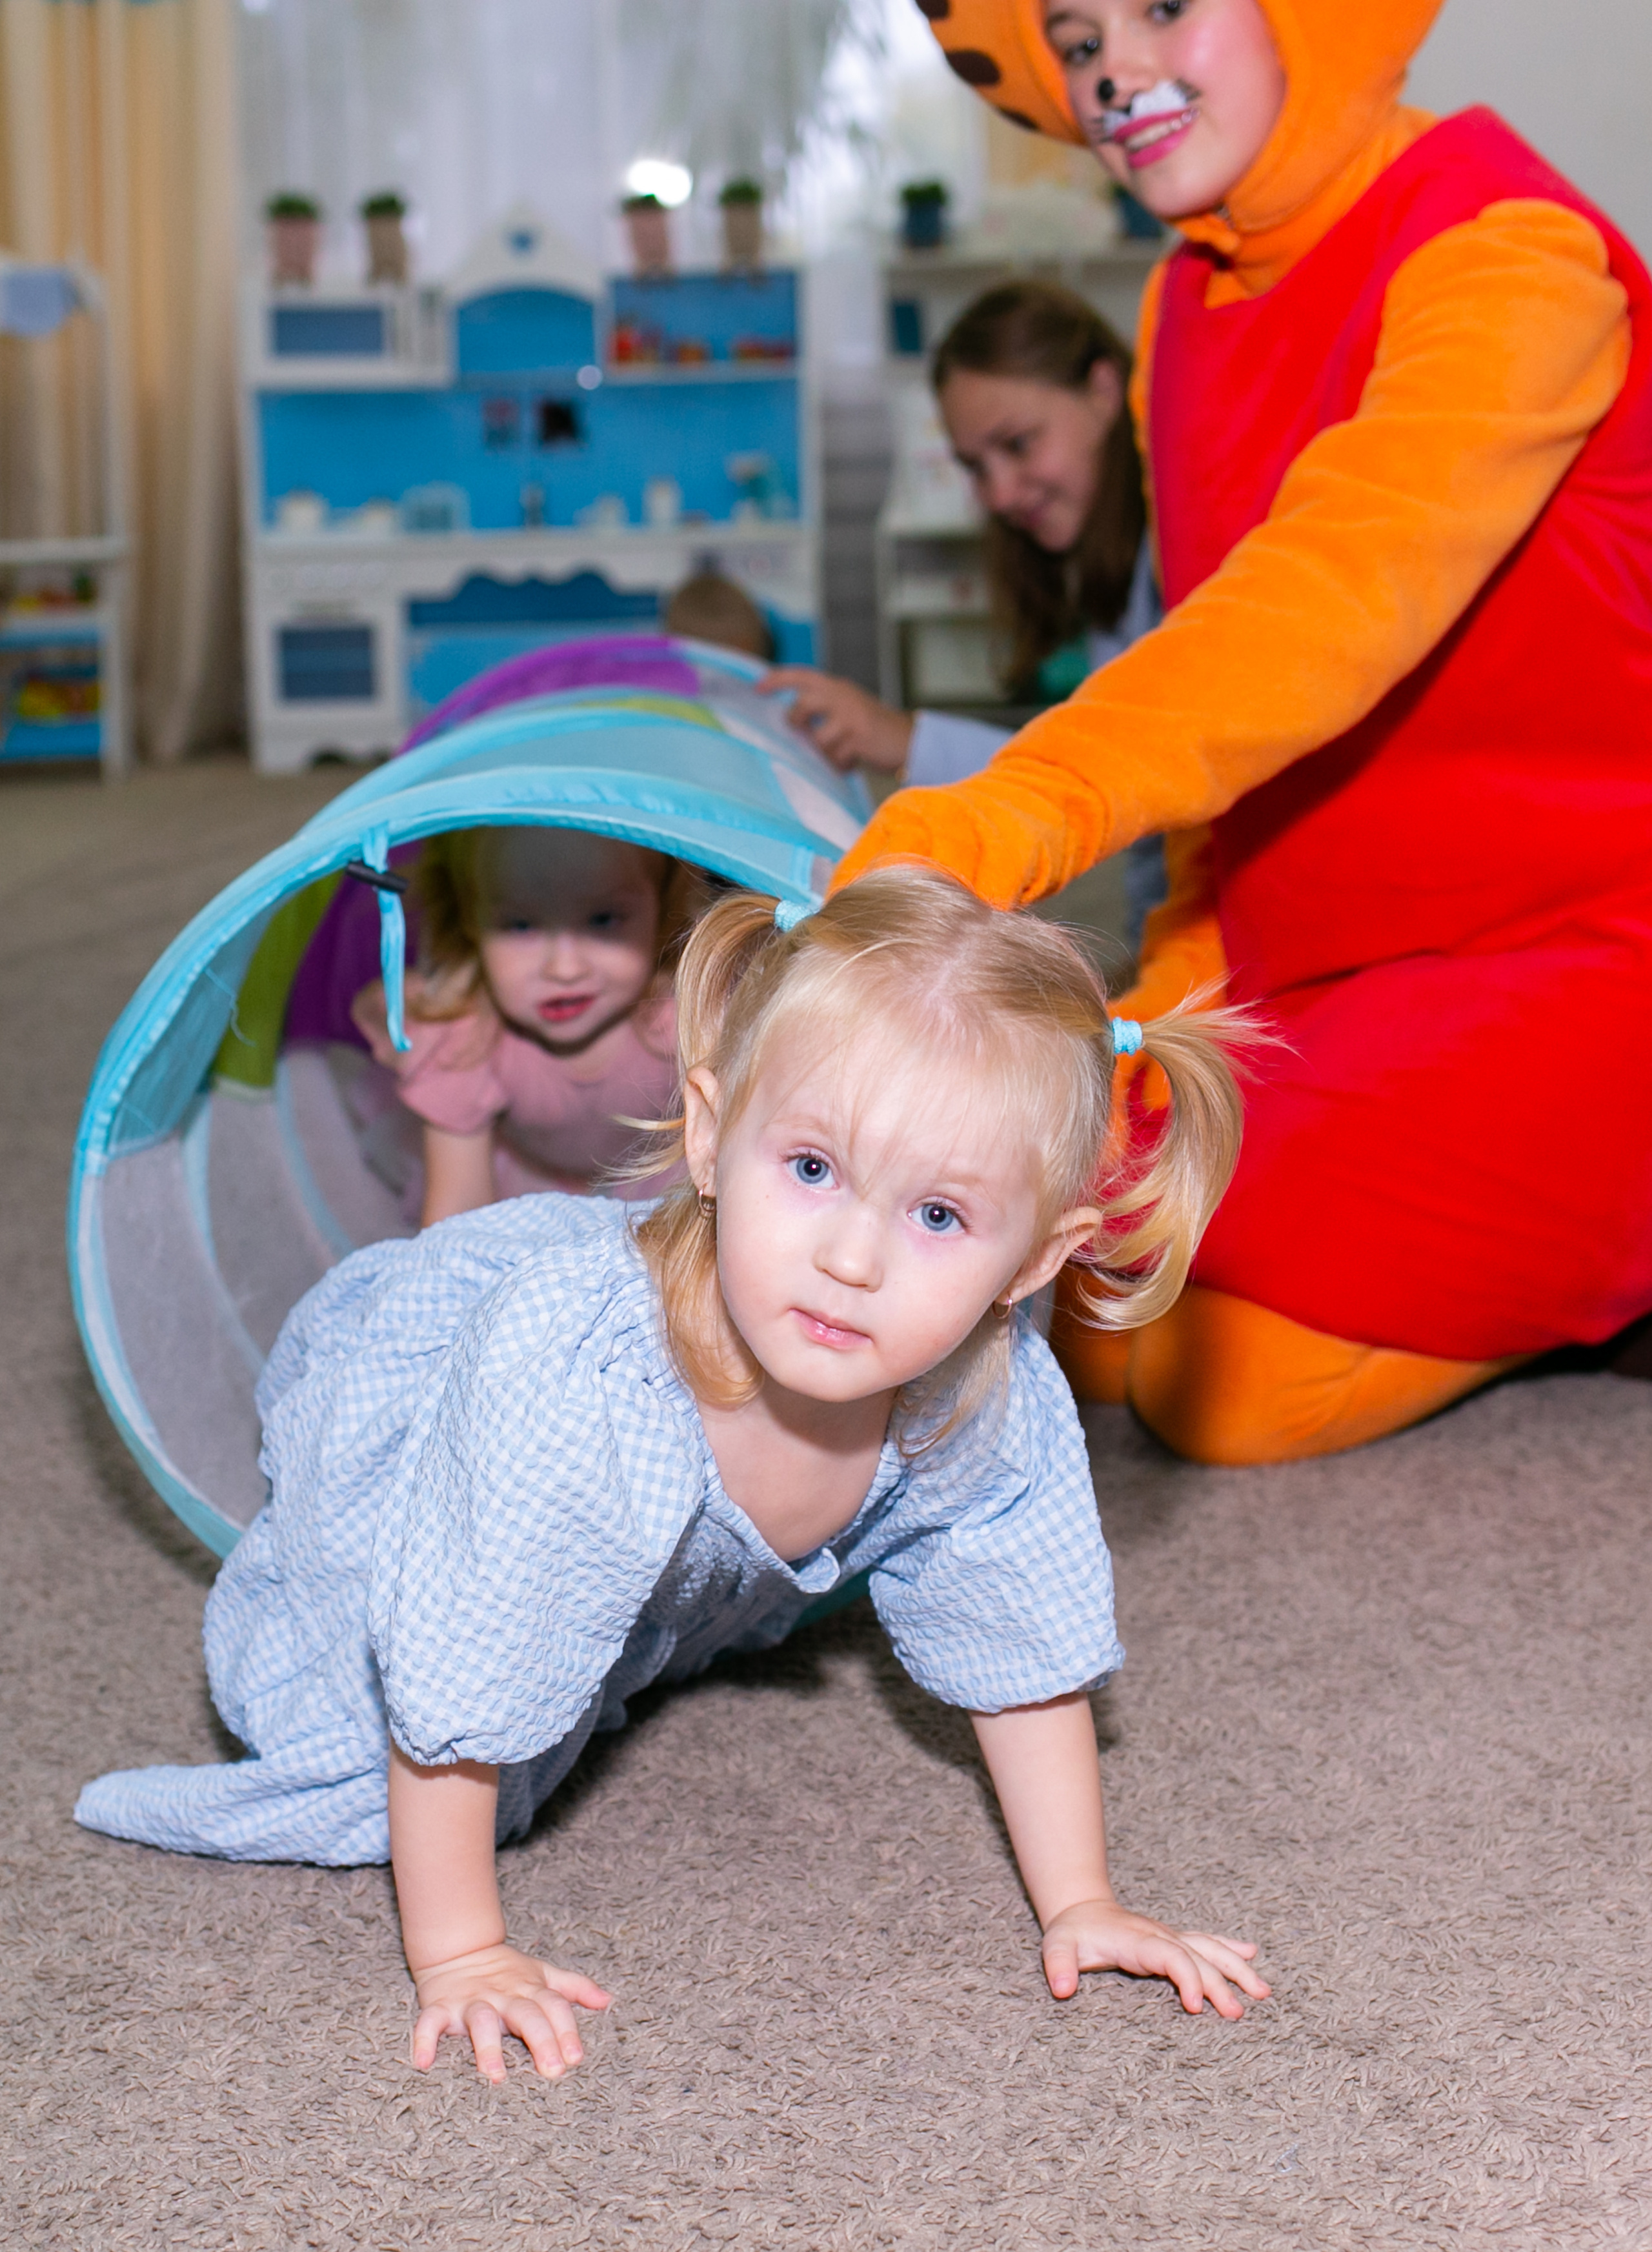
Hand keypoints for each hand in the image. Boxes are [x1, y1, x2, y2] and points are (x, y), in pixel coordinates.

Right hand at [410, 1941, 611, 2082]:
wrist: (459, 1950)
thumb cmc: (508, 1974)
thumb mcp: (543, 1975)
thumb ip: (574, 1989)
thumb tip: (608, 2000)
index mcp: (530, 1989)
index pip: (554, 2007)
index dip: (566, 2030)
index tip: (576, 2057)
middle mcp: (504, 1995)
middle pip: (526, 2015)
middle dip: (541, 2040)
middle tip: (554, 2071)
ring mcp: (471, 2001)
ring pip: (481, 2021)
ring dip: (488, 2047)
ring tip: (496, 2075)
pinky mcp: (440, 2007)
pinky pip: (430, 2023)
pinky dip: (425, 2040)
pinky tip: (424, 2063)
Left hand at [761, 667, 914, 772]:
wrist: (909, 740)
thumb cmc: (872, 729)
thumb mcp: (847, 708)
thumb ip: (822, 710)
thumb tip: (790, 723)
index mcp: (837, 686)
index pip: (801, 676)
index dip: (777, 680)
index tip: (757, 688)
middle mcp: (842, 695)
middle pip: (801, 705)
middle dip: (798, 723)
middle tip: (806, 733)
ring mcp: (850, 715)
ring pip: (817, 738)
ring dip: (825, 753)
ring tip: (840, 754)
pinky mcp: (858, 736)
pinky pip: (835, 757)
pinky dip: (840, 764)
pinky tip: (853, 761)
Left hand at [1039, 1897, 1268, 2019]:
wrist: (1082, 1909)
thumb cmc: (1072, 1933)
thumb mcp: (1056, 1947)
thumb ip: (1058, 1967)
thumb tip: (1062, 1990)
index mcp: (1138, 1941)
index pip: (1170, 1957)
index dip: (1186, 1978)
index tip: (1196, 2008)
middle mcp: (1160, 1936)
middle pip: (1197, 1958)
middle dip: (1219, 1984)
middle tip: (1237, 2014)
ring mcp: (1170, 1936)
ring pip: (1210, 1948)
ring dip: (1236, 1967)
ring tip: (1262, 1991)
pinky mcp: (1173, 1940)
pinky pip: (1206, 1941)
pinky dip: (1229, 1947)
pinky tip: (1252, 1953)